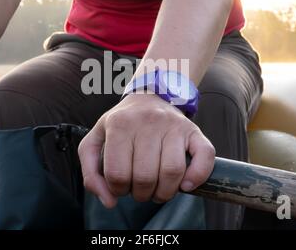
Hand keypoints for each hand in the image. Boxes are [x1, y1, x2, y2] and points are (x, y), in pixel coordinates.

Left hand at [78, 93, 214, 207]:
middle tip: (139, 189)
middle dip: (141, 194)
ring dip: (165, 193)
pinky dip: (197, 177)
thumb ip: (91, 172)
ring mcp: (173, 125)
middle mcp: (147, 122)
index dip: (118, 189)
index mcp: (119, 124)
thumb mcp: (96, 139)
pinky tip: (185, 185)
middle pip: (145, 177)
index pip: (117, 174)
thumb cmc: (121, 123)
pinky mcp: (193, 130)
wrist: (150, 94)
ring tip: (158, 191)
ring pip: (172, 172)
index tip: (121, 185)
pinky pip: (204, 156)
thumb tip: (110, 201)